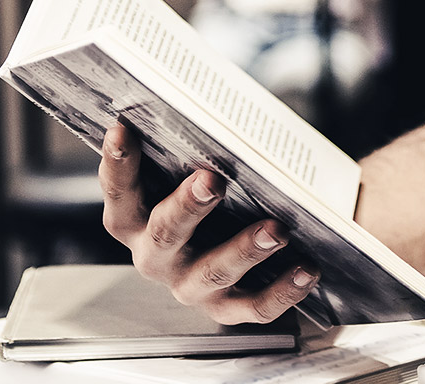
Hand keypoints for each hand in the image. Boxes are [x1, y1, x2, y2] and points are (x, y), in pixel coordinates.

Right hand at [98, 124, 318, 323]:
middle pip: (164, 234)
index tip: (122, 129)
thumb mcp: (188, 179)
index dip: (117, 164)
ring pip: (213, 271)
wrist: (226, 260)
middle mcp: (156, 258)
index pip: (119, 193)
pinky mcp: (226, 309)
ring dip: (244, 249)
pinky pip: (254, 307)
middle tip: (212, 180)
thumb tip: (219, 114)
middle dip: (188, 206)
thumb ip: (191, 156)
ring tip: (276, 229)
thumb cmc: (206, 203)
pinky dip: (283, 290)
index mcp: (136, 223)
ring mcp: (190, 287)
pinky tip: (307, 269)